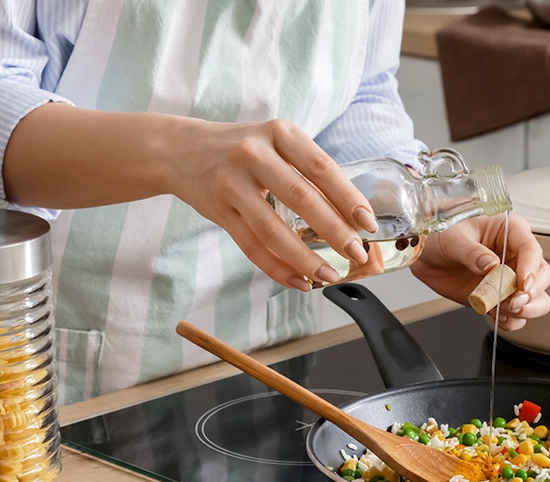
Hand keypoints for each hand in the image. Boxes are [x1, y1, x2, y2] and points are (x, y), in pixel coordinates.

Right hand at [166, 118, 378, 289]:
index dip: (348, 198)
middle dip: (335, 232)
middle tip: (356, 254)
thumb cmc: (243, 149)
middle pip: (302, 199)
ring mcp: (232, 183)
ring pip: (273, 229)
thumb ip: (307, 170)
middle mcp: (254, 154)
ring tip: (329, 275)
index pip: (322, 168)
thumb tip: (352, 216)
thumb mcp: (276, 143)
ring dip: (305, 258)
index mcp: (280, 133)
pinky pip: (251, 246)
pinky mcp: (217, 210)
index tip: (368, 224)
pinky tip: (299, 281)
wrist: (181, 150)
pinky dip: (277, 268)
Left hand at [410, 213, 549, 330]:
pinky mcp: (501, 298)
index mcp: (511, 232)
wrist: (427, 256)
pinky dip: (510, 321)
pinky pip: (517, 315)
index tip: (523, 284)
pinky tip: (496, 316)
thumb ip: (472, 253)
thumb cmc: (442, 235)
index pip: (531, 250)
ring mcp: (511, 279)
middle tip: (513, 301)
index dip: (531, 269)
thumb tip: (490, 265)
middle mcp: (516, 256)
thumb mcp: (453, 239)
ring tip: (504, 310)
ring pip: (537, 299)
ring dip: (525, 310)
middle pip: (543, 276)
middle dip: (532, 293)